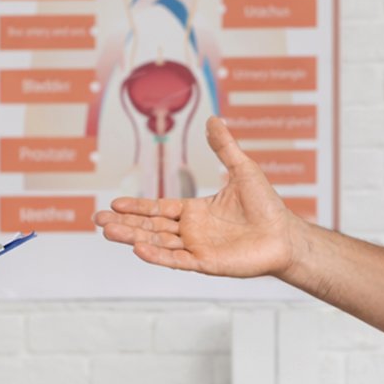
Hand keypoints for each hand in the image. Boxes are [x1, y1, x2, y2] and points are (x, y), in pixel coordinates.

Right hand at [93, 117, 301, 277]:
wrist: (285, 234)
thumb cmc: (267, 205)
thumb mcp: (242, 169)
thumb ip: (224, 147)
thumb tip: (213, 119)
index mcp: (195, 211)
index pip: (157, 209)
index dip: (136, 207)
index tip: (114, 202)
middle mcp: (191, 231)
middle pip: (149, 226)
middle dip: (124, 223)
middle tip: (98, 220)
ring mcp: (196, 248)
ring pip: (157, 242)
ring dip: (132, 237)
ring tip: (108, 231)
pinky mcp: (205, 263)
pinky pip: (176, 260)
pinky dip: (157, 255)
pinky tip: (138, 248)